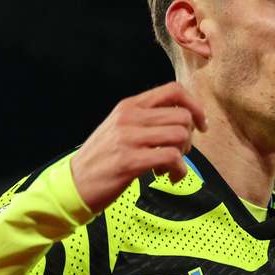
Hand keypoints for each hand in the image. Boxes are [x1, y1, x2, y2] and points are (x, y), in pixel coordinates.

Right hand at [70, 82, 206, 212]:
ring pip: (180, 135)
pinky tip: (167, 176)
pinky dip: (178, 170)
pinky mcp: (130, 161)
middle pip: (183, 116)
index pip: (174, 90)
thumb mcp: (121, 127)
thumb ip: (148, 119)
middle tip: (179, 152)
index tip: (200, 125)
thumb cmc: (103, 158)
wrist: (75, 184)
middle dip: (190, 138)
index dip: (195, 106)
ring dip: (183, 155)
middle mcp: (129, 117)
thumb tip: (184, 118)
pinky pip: (171, 157)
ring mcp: (128, 138)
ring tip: (170, 166)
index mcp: (130, 106)